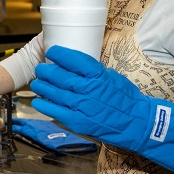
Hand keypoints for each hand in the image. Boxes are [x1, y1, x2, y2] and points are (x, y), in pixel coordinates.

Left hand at [30, 45, 151, 149]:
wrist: (136, 122)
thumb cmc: (126, 98)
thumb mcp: (112, 77)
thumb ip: (93, 72)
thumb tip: (76, 66)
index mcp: (97, 75)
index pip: (73, 60)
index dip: (59, 54)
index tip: (51, 51)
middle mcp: (87, 89)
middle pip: (59, 76)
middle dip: (45, 70)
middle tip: (40, 68)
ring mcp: (81, 106)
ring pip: (53, 93)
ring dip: (42, 86)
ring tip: (37, 83)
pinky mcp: (77, 121)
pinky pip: (55, 111)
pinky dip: (44, 106)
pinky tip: (38, 101)